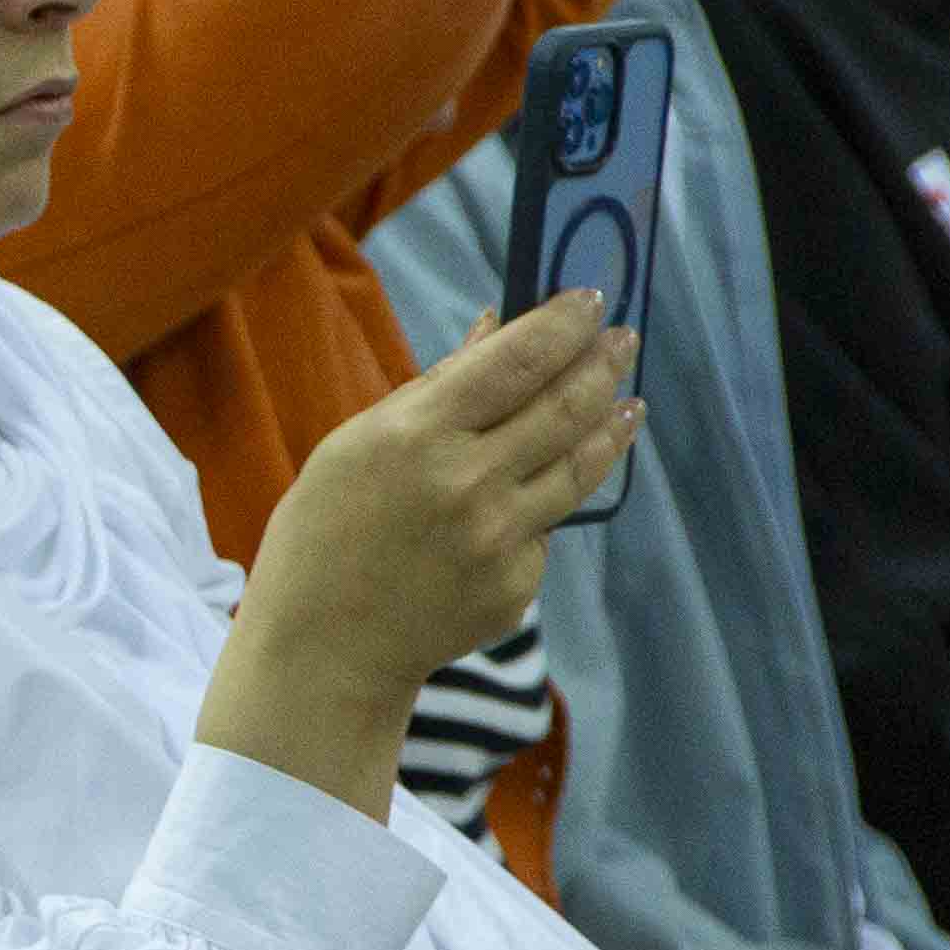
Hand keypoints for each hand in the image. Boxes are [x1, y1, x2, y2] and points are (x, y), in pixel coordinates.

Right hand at [202, 301, 637, 811]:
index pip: (516, 360)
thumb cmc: (324, 533)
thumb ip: (433, 387)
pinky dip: (545, 503)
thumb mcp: (356, 444)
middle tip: (624, 339)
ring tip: (626, 403)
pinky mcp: (515, 586)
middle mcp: (467, 484)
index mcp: (416, 436)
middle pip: (563, 407)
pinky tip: (536, 492)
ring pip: (577, 468)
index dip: (561, 324)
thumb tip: (494, 326)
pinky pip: (544, 528)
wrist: (323, 650)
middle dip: (601, 364)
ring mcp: (498, 540)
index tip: (590, 300)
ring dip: (608, 426)